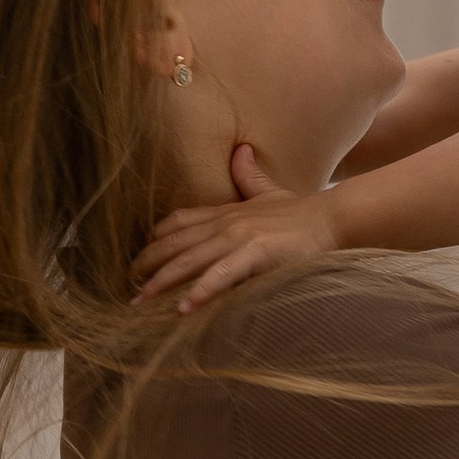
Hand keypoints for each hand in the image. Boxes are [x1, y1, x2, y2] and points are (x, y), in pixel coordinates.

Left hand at [133, 146, 342, 309]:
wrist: (333, 217)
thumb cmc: (303, 212)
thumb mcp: (270, 192)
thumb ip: (249, 176)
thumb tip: (241, 150)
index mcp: (224, 211)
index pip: (176, 222)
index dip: (153, 240)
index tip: (138, 259)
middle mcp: (224, 223)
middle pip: (173, 244)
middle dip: (145, 265)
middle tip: (125, 287)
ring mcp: (238, 237)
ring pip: (188, 260)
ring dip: (160, 282)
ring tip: (138, 302)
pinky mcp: (256, 253)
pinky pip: (221, 275)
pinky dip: (200, 291)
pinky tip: (183, 309)